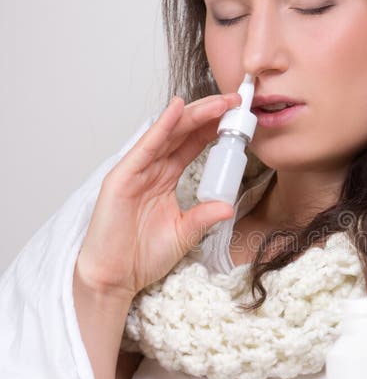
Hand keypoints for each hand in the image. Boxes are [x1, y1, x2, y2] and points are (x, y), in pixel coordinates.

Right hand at [75, 93, 240, 299]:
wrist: (116, 277)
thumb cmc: (142, 256)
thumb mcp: (184, 233)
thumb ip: (204, 216)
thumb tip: (229, 206)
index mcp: (165, 179)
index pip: (192, 145)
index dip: (213, 129)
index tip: (237, 117)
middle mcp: (151, 170)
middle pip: (182, 133)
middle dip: (208, 115)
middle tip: (234, 101)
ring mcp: (136, 171)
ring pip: (168, 134)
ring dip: (192, 116)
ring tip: (216, 102)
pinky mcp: (122, 178)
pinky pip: (145, 148)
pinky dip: (161, 127)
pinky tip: (177, 111)